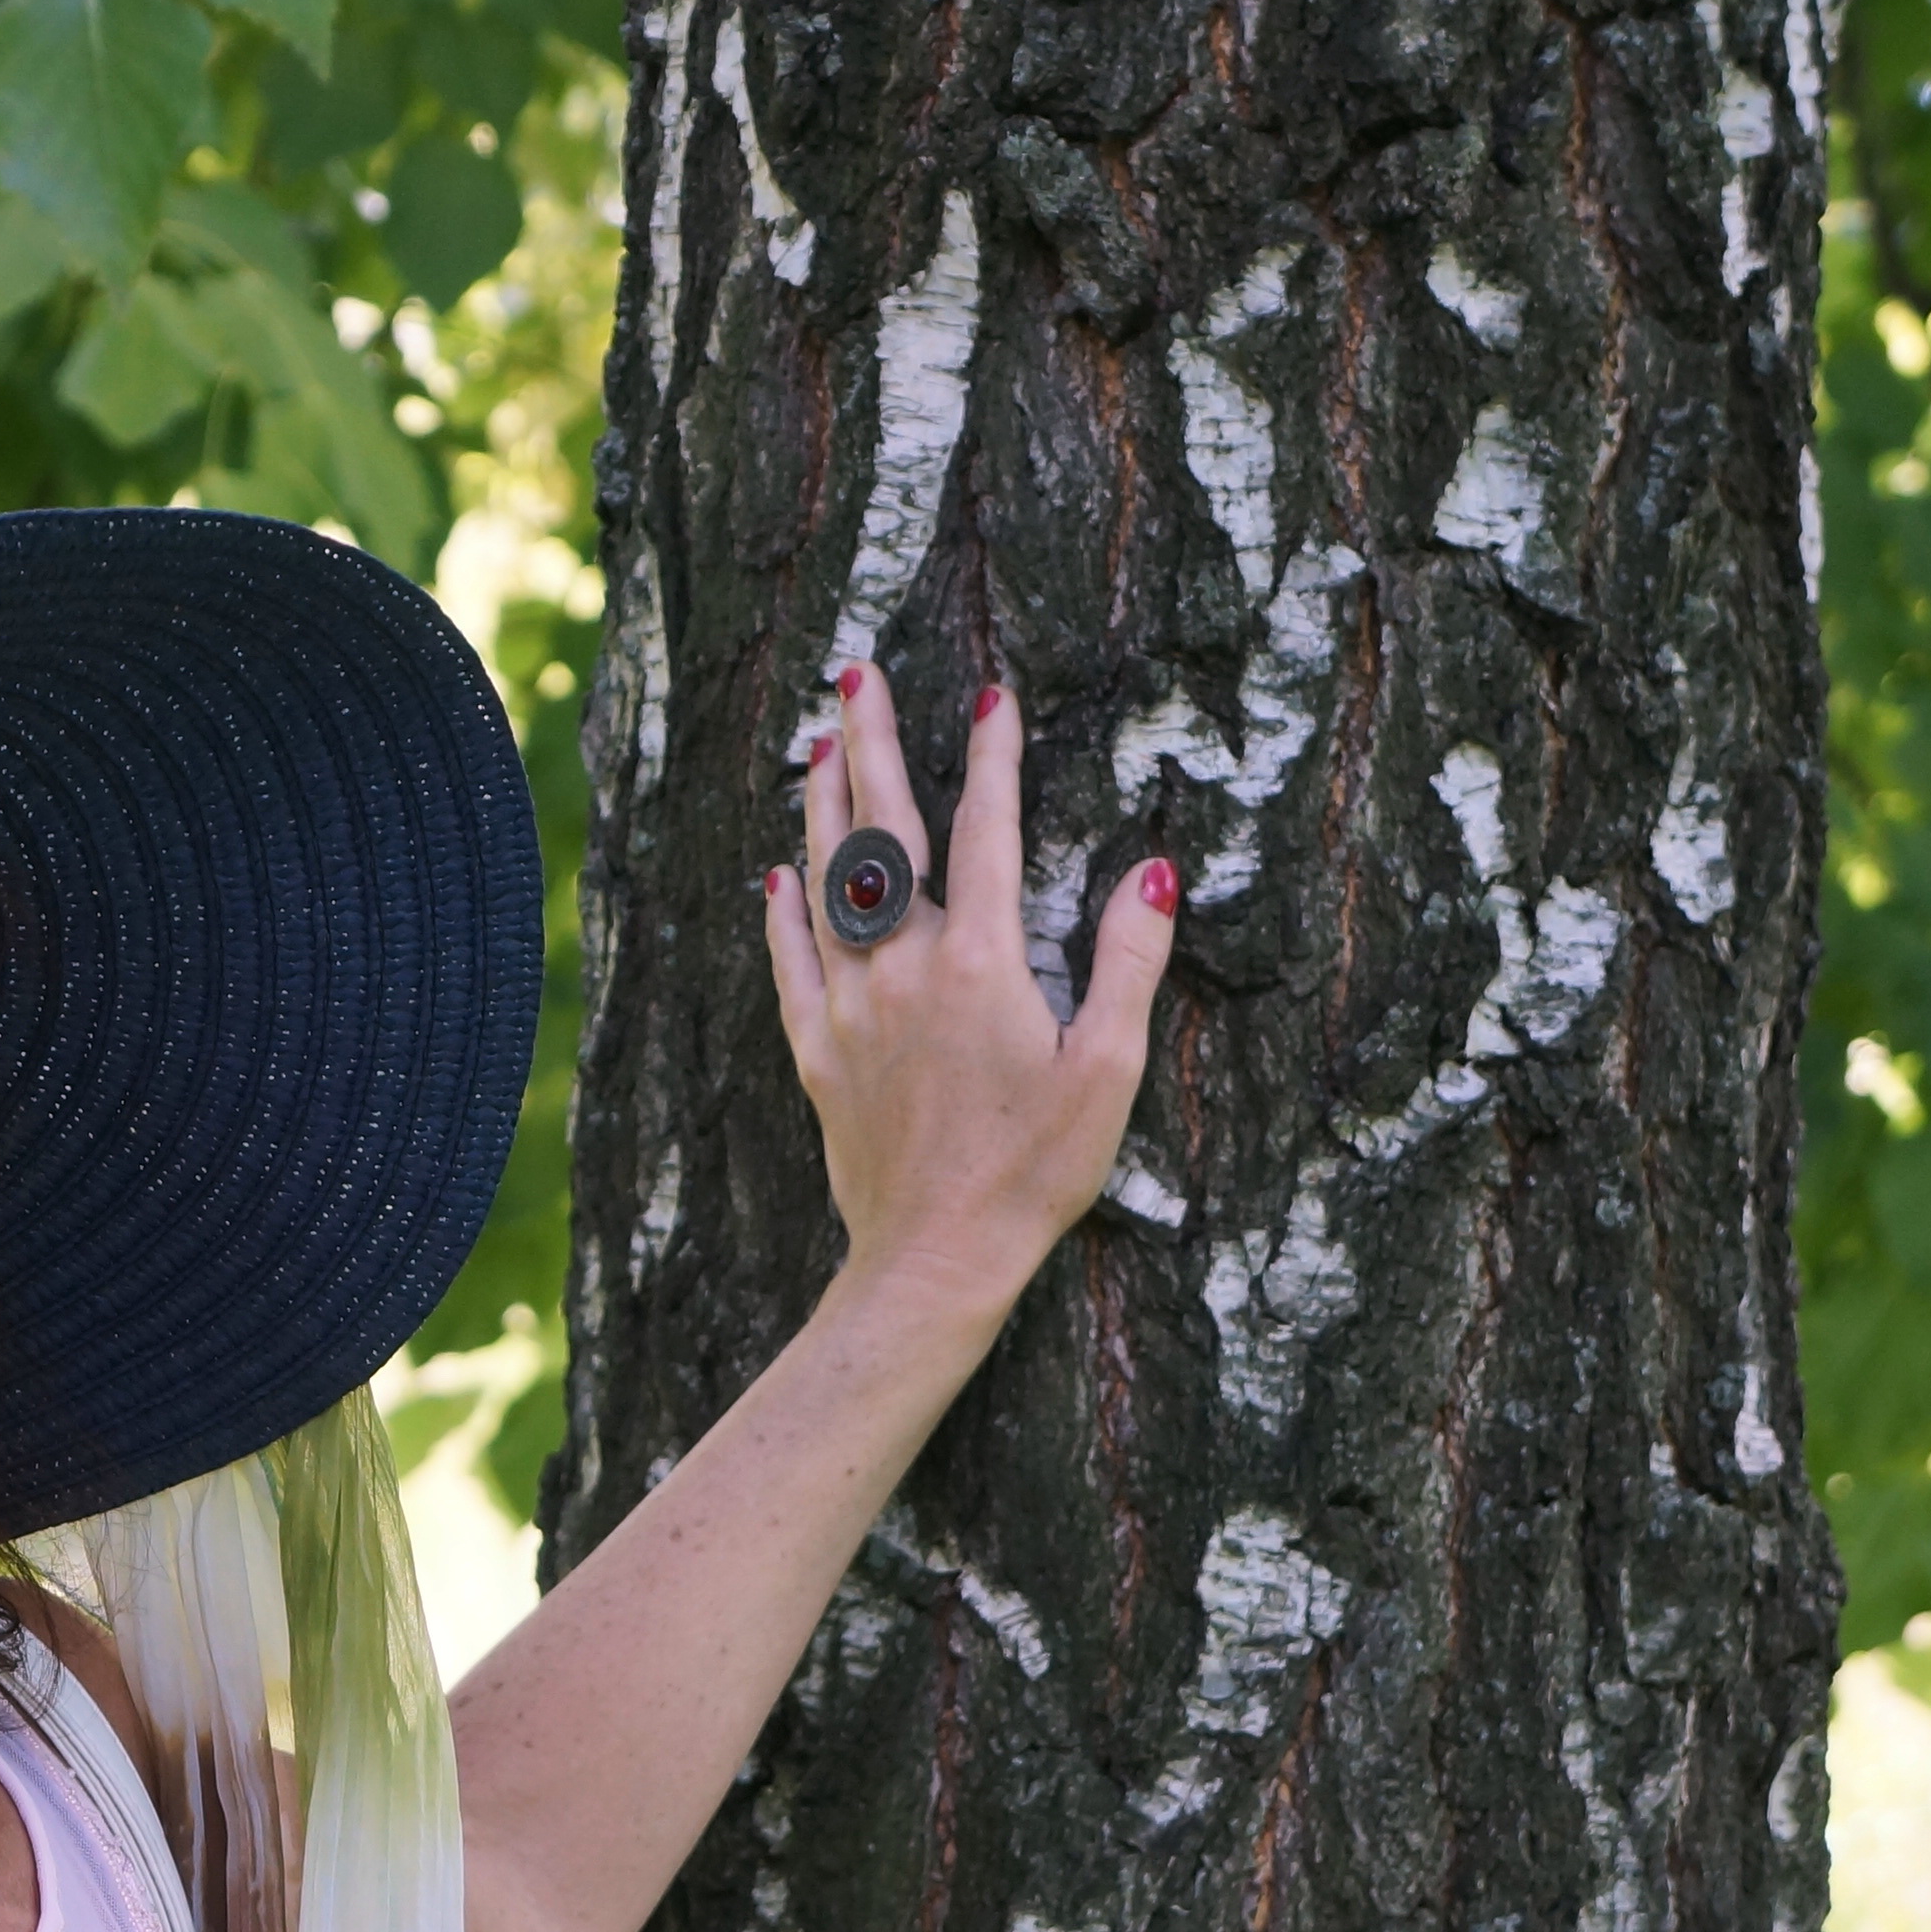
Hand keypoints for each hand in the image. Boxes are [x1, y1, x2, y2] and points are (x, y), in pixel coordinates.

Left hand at [759, 666, 1173, 1328]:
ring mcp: (850, 1008)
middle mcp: (904, 968)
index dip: (992, 758)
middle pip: (883, 831)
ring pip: (828, 882)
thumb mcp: (1108, 1068)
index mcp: (981, 962)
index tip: (989, 696)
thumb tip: (1153, 866)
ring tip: (819, 744)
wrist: (935, 1256)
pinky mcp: (817, 1052)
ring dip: (823, 807)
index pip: (987, 831)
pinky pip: (790, 962)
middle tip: (858, 675)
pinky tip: (777, 873)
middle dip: (871, 743)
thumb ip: (1128, 959)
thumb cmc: (1036, 1171)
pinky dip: (783, 911)